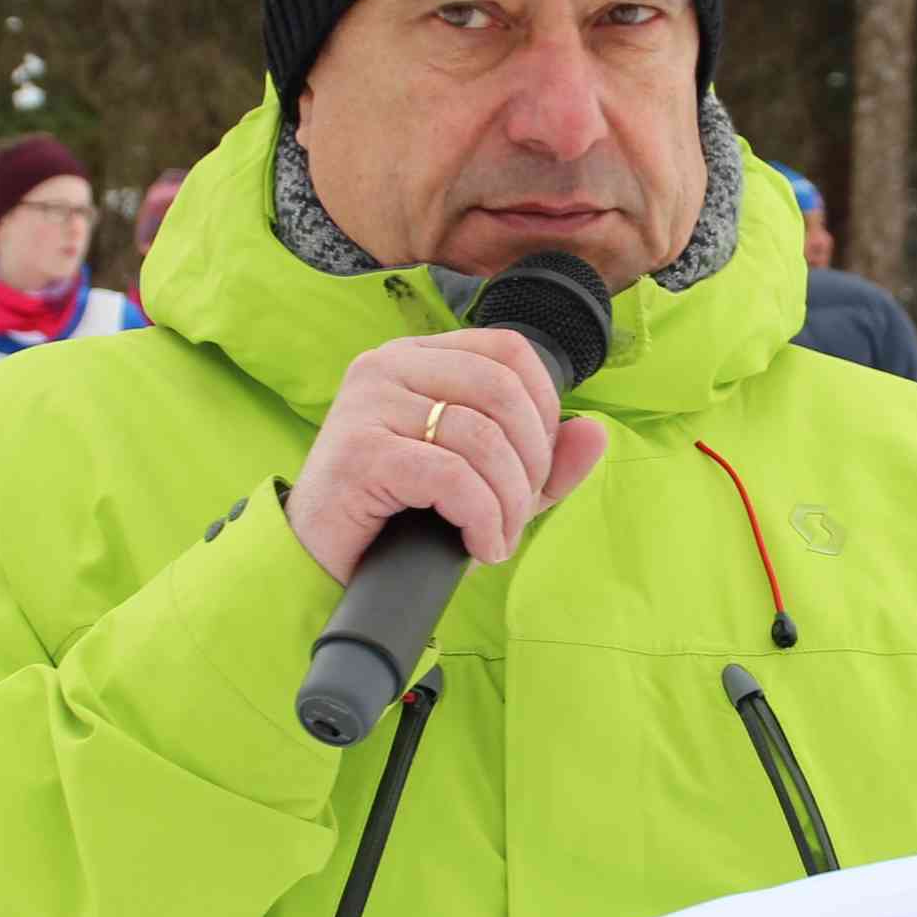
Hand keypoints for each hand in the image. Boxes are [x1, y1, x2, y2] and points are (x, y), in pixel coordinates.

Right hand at [285, 328, 609, 583]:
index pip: (508, 350)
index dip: (544, 408)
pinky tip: (479, 546)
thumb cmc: (397, 519)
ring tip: (498, 538)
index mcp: (416, 357)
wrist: (320, 565)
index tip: (538, 465)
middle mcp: (387, 367)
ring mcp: (369, 405)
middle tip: (519, 512)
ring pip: (483, 439)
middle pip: (503, 391)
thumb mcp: (483, 485)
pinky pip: (452, 478)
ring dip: (509, 504)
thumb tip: (595, 433)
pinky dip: (483, 519)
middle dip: (531, 462)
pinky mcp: (361, 453)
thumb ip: (541, 461)